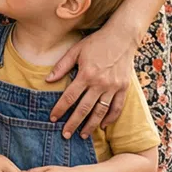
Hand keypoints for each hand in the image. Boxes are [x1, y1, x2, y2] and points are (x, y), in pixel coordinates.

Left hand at [46, 22, 139, 136]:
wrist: (122, 36)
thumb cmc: (96, 42)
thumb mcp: (76, 50)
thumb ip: (62, 66)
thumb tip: (48, 80)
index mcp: (86, 74)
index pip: (70, 96)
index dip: (60, 109)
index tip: (53, 119)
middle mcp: (100, 83)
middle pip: (84, 108)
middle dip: (73, 123)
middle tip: (65, 135)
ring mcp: (113, 87)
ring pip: (100, 111)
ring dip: (91, 125)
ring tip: (82, 135)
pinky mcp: (124, 88)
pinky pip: (117, 107)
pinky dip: (110, 118)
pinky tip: (102, 126)